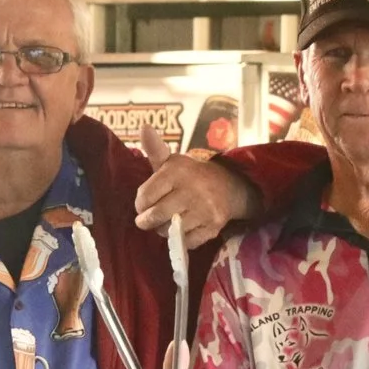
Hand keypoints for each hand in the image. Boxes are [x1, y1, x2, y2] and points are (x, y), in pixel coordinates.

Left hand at [133, 128, 260, 248]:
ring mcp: (204, 210)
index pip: (145, 196)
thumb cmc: (190, 176)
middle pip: (156, 216)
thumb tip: (144, 127)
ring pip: (169, 230)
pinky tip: (183, 228)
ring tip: (166, 221)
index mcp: (178, 171)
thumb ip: (155, 149)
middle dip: (147, 220)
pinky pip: (186, 241)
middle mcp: (192, 190)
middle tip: (147, 219)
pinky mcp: (213, 227)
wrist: (228, 186)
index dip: (140, 203)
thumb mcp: (173, 162)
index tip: (144, 203)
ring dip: (163, 229)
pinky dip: (181, 238)